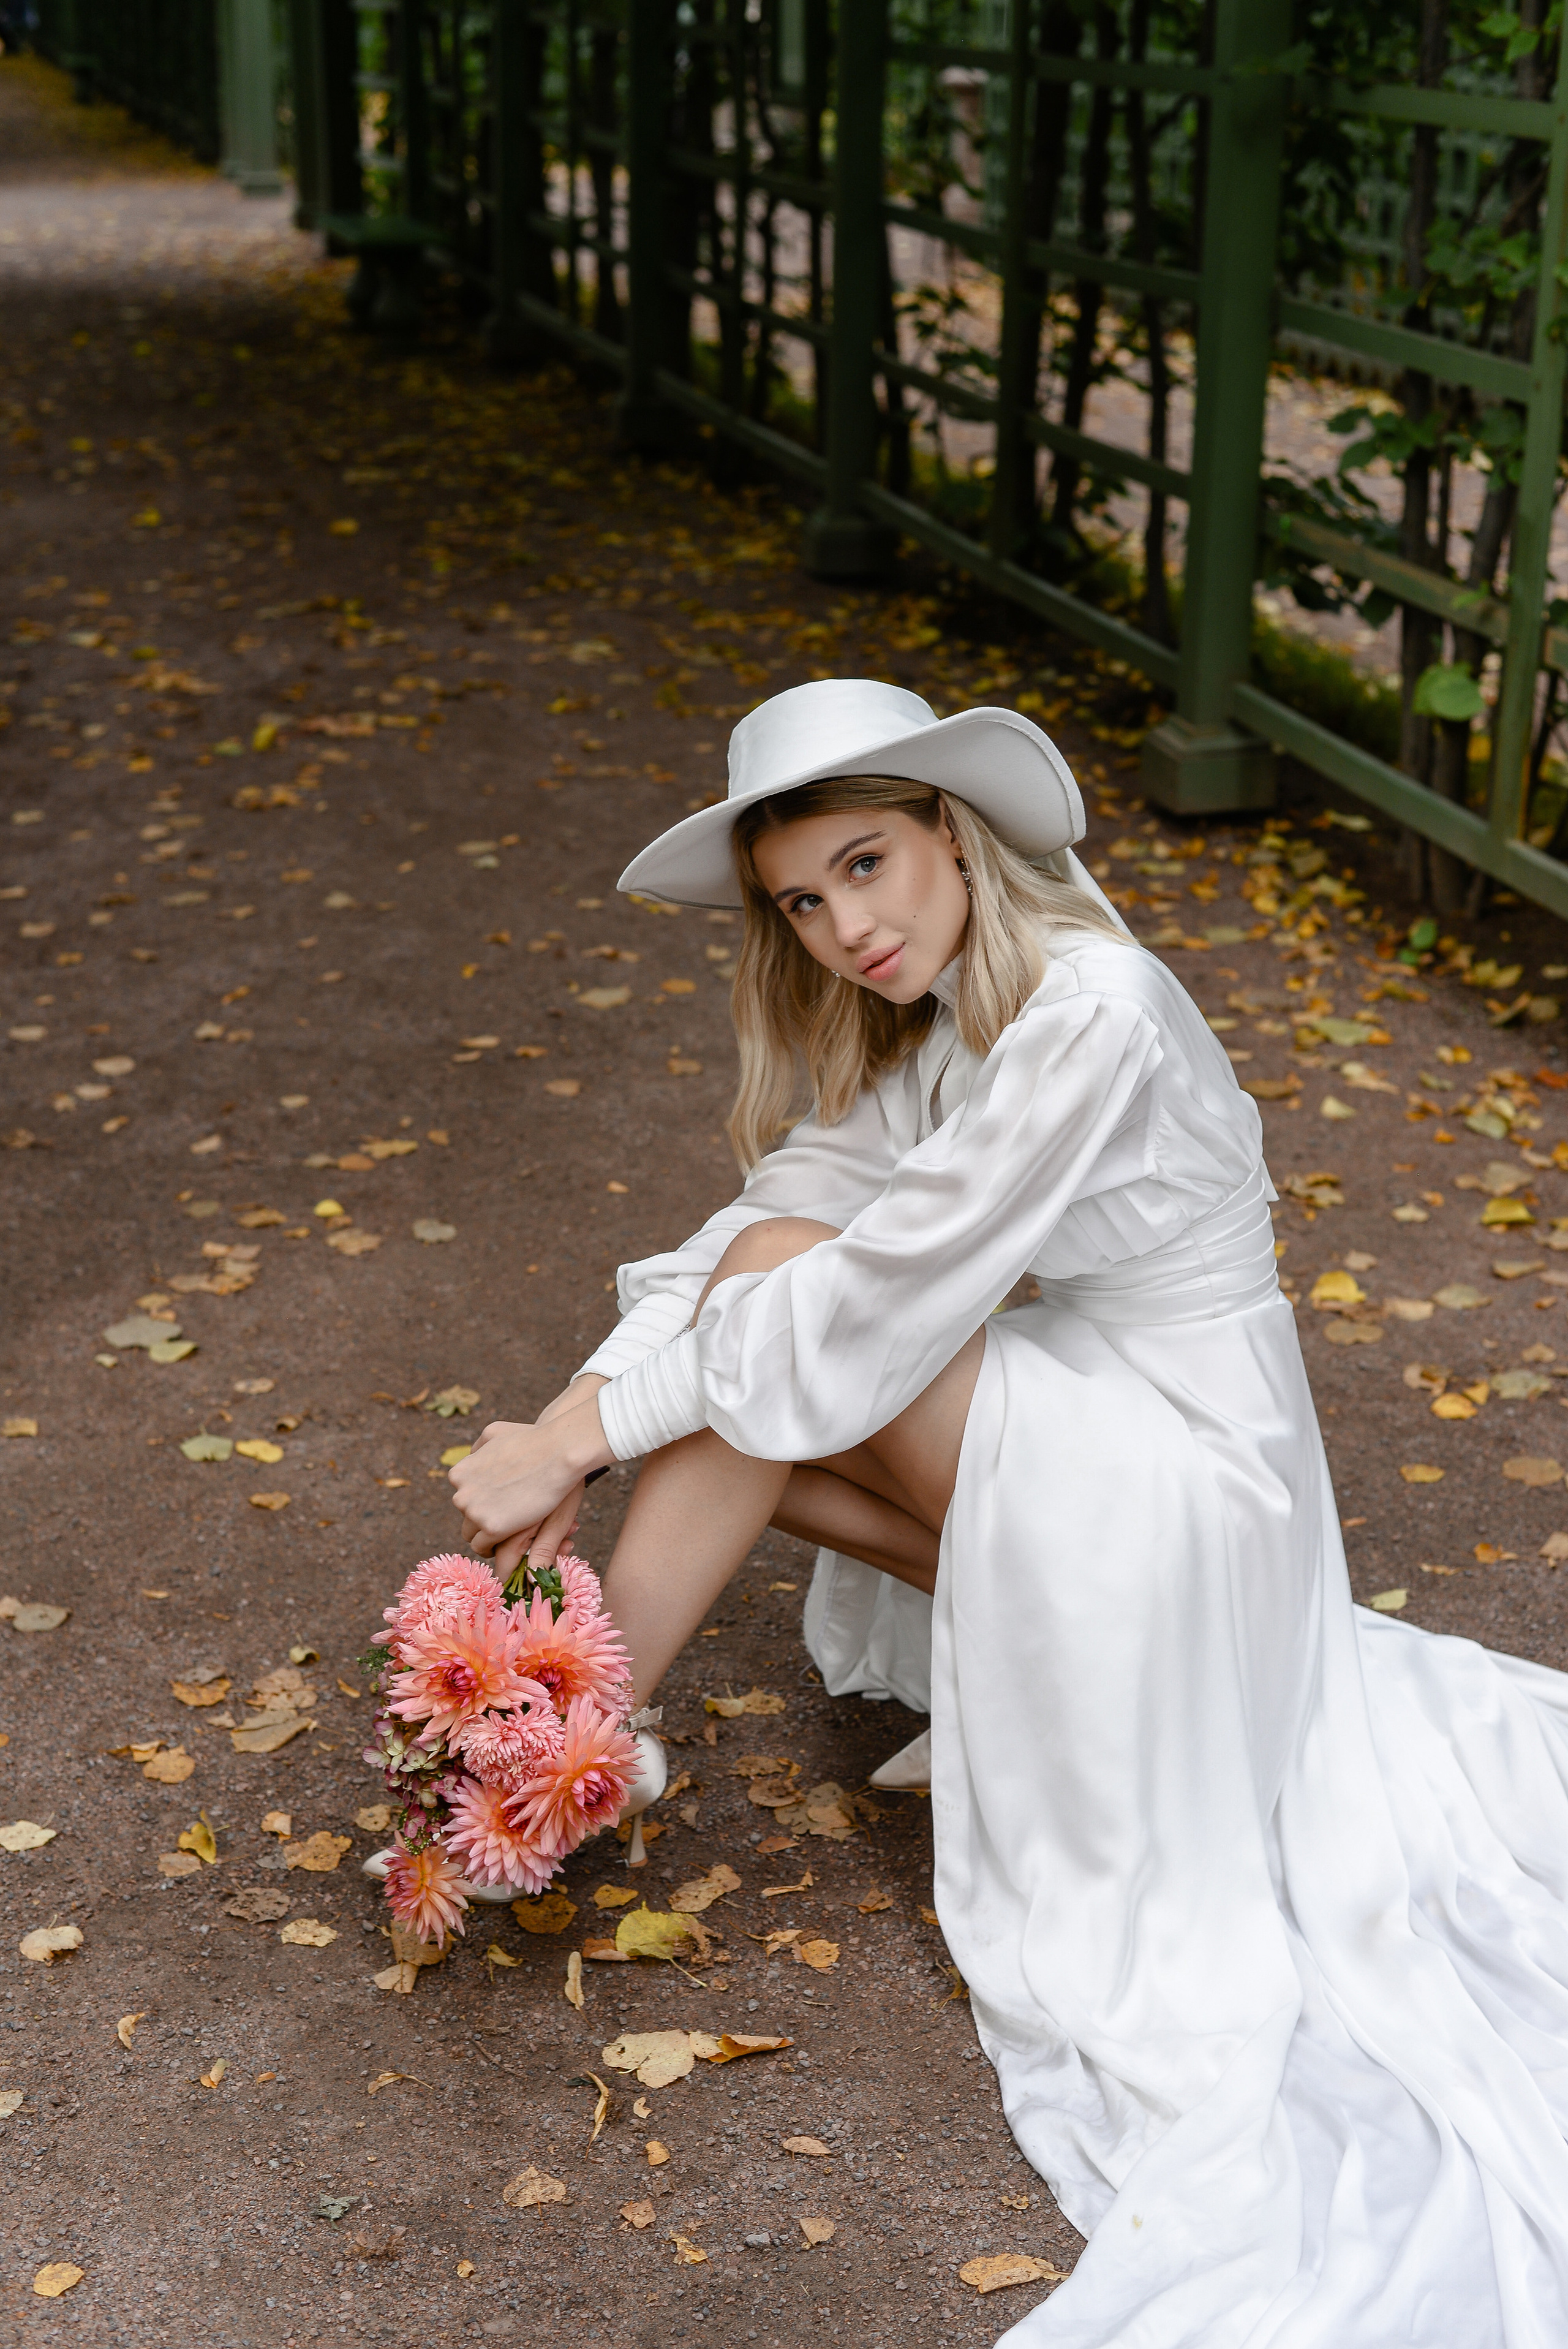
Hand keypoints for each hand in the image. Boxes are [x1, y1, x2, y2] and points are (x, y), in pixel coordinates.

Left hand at [449, 1384, 610, 1580]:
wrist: (557, 1452)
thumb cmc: (534, 1440)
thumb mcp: (494, 1432)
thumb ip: (479, 1447)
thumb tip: (473, 1454)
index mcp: (459, 1475)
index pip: (464, 1499)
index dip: (484, 1502)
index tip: (502, 1503)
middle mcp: (461, 1493)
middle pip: (467, 1518)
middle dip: (486, 1519)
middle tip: (511, 1518)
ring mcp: (474, 1511)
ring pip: (472, 1535)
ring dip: (489, 1535)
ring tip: (513, 1531)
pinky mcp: (491, 1527)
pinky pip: (482, 1547)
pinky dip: (495, 1548)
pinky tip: (511, 1540)